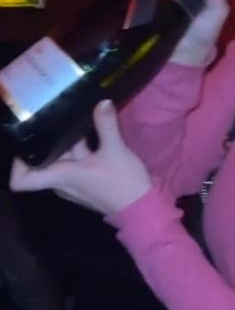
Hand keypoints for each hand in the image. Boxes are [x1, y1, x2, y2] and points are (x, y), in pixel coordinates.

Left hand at [10, 100, 151, 215]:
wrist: (142, 208)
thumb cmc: (124, 183)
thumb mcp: (116, 151)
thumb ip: (106, 125)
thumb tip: (102, 102)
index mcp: (62, 176)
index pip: (23, 180)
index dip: (18, 163)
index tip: (27, 140)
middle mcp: (63, 181)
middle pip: (43, 161)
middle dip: (47, 140)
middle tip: (53, 115)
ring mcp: (75, 181)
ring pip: (61, 159)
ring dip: (66, 141)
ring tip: (73, 117)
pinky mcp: (87, 179)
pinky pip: (74, 161)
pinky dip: (79, 148)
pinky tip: (91, 130)